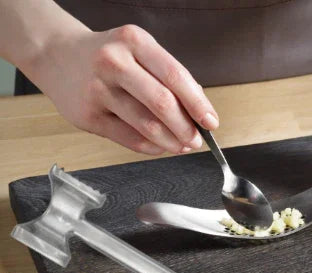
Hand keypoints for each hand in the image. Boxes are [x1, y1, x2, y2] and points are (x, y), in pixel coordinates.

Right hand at [30, 24, 218, 154]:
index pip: (176, 77)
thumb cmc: (105, 55)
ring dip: (171, 142)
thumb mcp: (137, 50)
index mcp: (134, 41)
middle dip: (186, 128)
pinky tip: (160, 147)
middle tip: (197, 140)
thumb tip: (196, 110)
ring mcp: (98, 91)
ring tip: (182, 146)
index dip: (198, 104)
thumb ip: (165, 76)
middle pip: (162, 103)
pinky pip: (128, 138)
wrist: (56, 56)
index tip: (211, 122)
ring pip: (146, 125)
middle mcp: (114, 63)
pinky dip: (151, 147)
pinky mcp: (88, 117)